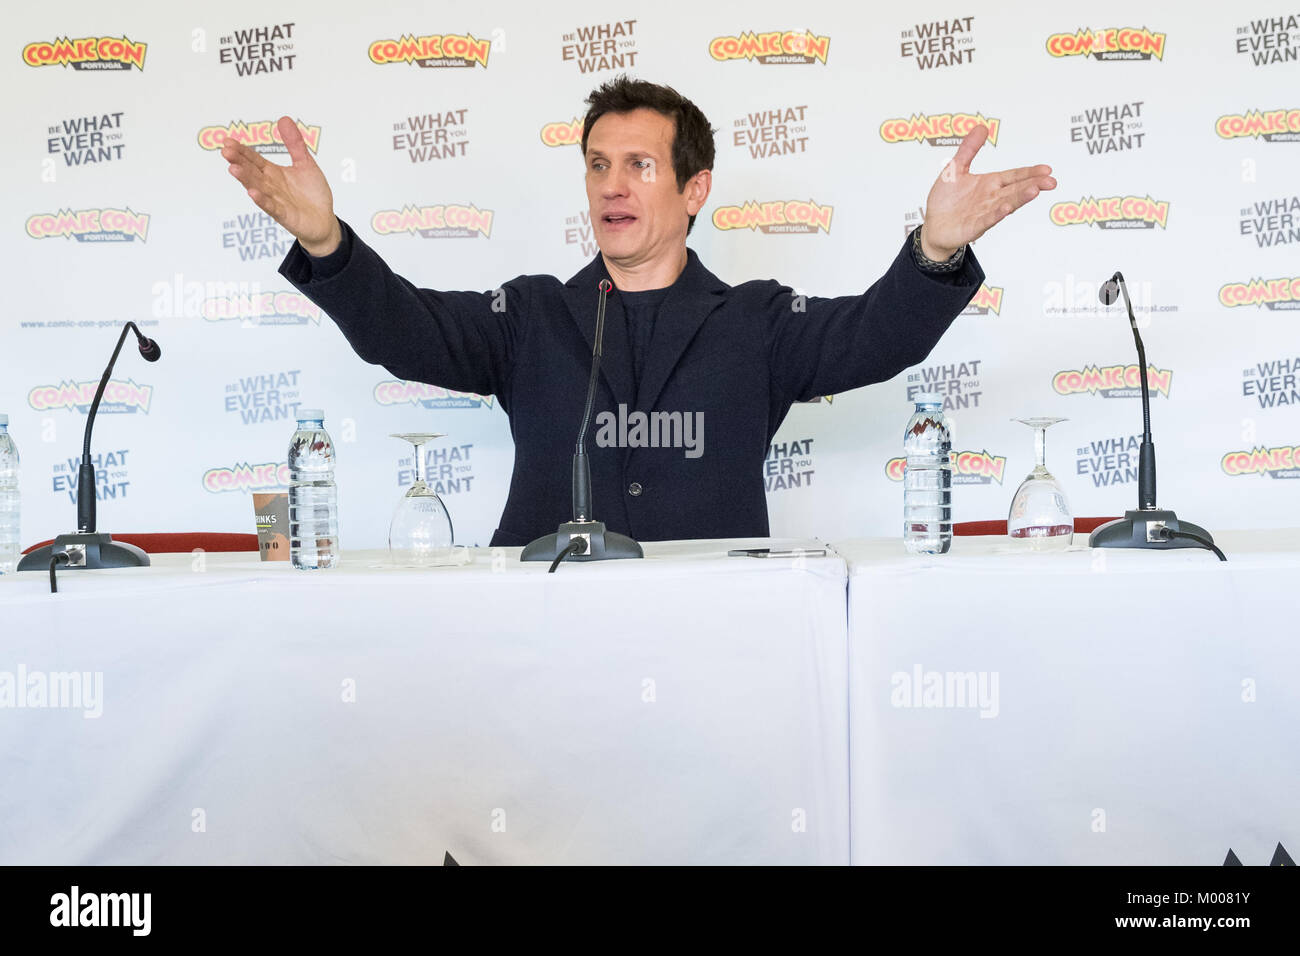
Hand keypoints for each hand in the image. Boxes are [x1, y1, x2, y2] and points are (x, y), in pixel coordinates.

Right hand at [221, 116, 340, 256]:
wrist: (324, 220)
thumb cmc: (313, 194)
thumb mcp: (305, 163)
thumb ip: (294, 144)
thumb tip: (284, 119)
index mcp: (273, 173)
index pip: (253, 159)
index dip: (242, 151)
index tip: (227, 141)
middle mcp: (270, 186)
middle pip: (251, 171)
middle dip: (239, 161)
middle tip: (225, 151)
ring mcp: (276, 201)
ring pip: (258, 187)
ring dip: (245, 179)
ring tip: (233, 169)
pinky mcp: (285, 215)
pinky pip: (272, 207)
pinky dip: (262, 200)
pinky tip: (253, 193)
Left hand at [920, 125, 1055, 259]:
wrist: (932, 226)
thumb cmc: (945, 200)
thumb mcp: (955, 168)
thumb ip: (969, 149)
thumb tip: (982, 127)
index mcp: (989, 184)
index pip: (1014, 176)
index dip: (1029, 172)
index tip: (1046, 169)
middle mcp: (990, 198)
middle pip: (1015, 190)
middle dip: (1033, 184)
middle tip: (1051, 181)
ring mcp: (983, 213)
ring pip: (1005, 204)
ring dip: (1020, 198)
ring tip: (1035, 191)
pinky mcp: (973, 227)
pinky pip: (987, 220)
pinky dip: (996, 214)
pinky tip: (1006, 208)